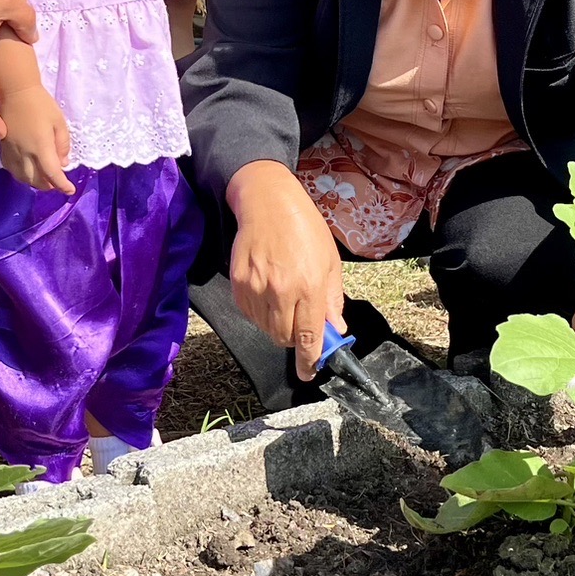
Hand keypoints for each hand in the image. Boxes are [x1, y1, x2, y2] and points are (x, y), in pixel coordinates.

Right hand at [0, 84, 74, 193]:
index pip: (53, 175)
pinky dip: (22, 175)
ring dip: (35, 182)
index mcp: (41, 147)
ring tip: (44, 178)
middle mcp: (25, 154)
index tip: (70, 190)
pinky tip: (28, 170)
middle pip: (36, 181)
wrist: (13, 92)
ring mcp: (11, 152)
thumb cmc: (40, 104)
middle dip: (49, 185)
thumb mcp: (59, 122)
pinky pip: (11, 169)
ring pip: (22, 178)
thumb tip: (63, 163)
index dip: (62, 186)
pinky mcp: (2, 149)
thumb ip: (62, 144)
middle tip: (57, 182)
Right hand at [227, 161, 344, 382]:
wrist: (267, 203)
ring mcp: (257, 288)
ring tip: (284, 301)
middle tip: (300, 323)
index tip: (309, 373)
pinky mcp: (239, 284)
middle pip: (285, 338)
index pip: (309, 336)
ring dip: (278, 325)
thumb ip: (332, 300)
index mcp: (310, 285)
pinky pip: (250, 314)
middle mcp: (282, 290)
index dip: (310, 360)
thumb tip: (335, 329)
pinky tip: (268, 293)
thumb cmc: (304, 228)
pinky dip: (260, 314)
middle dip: (294, 339)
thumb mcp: (330, 261)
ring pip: (267, 329)